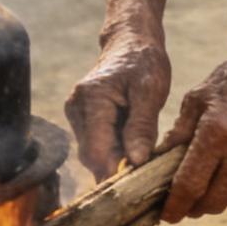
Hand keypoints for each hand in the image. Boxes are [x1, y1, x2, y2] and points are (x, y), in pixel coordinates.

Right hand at [65, 22, 171, 179]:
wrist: (131, 41)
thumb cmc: (144, 62)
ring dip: (116, 159)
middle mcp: (76, 107)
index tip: (139, 184)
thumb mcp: (150, 91)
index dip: (115, 171)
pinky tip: (133, 145)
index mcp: (91, 99)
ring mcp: (76, 113)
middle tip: (146, 173)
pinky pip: (96, 145)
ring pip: (93, 154)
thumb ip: (142, 126)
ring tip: (142, 154)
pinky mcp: (82, 119)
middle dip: (117, 167)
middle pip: (92, 156)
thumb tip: (135, 161)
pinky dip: (114, 150)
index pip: (95, 151)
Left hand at [158, 40, 226, 223]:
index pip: (190, 184)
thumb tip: (157, 162)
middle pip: (209, 202)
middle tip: (177, 204)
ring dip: (210, 201)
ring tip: (197, 190)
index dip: (174, 206)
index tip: (163, 215)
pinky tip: (220, 177)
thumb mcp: (197, 98)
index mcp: (217, 132)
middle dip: (190, 208)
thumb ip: (178, 133)